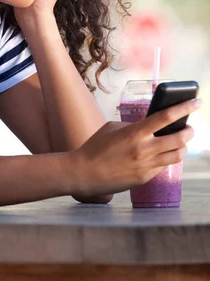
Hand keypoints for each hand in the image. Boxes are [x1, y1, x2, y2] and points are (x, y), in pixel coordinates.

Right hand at [67, 98, 200, 201]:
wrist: (84, 173)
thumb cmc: (95, 147)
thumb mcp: (113, 128)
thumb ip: (134, 126)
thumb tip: (150, 127)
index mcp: (135, 133)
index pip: (166, 117)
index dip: (184, 108)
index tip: (196, 102)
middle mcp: (144, 150)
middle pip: (180, 139)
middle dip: (189, 131)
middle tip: (190, 128)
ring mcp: (146, 166)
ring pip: (177, 155)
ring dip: (183, 147)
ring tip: (181, 142)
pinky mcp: (144, 178)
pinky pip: (163, 166)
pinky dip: (166, 158)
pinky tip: (163, 154)